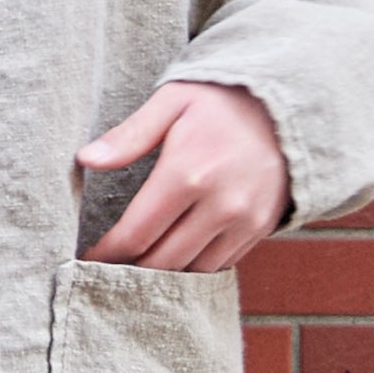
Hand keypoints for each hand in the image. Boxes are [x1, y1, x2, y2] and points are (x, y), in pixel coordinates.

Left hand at [75, 81, 289, 270]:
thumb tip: (85, 159)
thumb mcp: (172, 102)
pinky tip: (176, 252)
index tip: (88, 258)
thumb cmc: (221, 100)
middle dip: (129, 268)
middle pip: (161, 262)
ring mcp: (244, 220)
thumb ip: (129, 135)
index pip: (135, 234)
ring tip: (139, 262)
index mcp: (187, 173)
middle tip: (108, 264)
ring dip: (162, 272)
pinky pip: (220, 264)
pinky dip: (194, 264)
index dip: (106, 253)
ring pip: (191, 270)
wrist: (288, 105)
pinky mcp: (261, 227)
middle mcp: (219, 204)